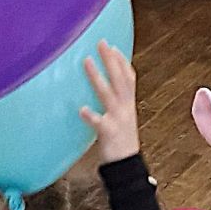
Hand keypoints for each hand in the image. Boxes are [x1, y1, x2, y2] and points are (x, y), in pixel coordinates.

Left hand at [80, 43, 140, 163]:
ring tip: (87, 61)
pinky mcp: (109, 133)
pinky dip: (91, 116)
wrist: (126, 166)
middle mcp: (125, 108)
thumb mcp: (122, 118)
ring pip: (108, 94)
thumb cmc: (121, 142)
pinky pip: (99, 123)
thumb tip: (103, 90)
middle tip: (101, 43)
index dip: (122, 61)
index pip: (129, 78)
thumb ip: (115, 103)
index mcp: (128, 105)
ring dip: (98, 77)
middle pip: (120, 79)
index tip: (113, 46)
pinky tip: (81, 109)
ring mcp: (118, 119)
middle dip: (111, 60)